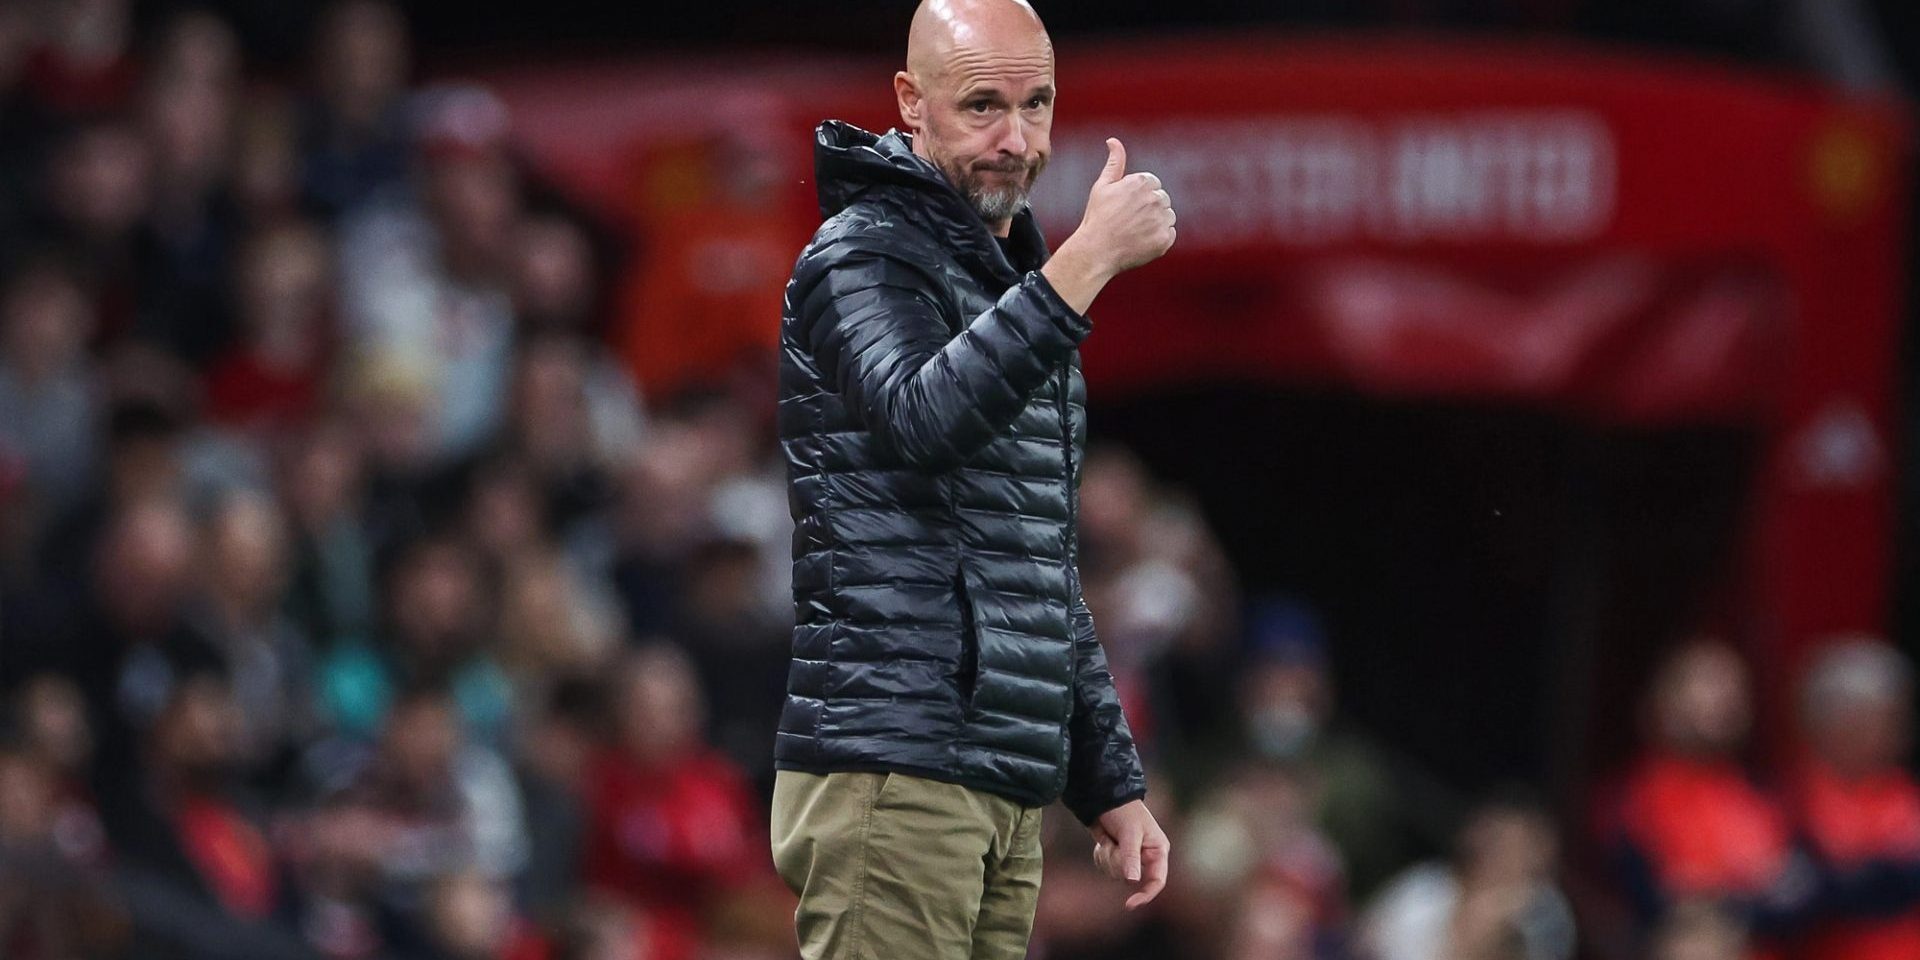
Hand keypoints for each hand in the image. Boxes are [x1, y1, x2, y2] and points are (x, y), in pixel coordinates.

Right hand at [1073, 138, 1175, 275]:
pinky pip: (1169, 234)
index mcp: (1141, 182)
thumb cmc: (1097, 217)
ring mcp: (1161, 219)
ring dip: (1156, 222)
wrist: (1096, 251)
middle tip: (1129, 221)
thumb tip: (1113, 140)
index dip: (1139, 196)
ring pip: (1168, 216)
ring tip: (1135, 231)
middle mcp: (1155, 198)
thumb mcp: (1102, 186)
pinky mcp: (1165, 239)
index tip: (1126, 207)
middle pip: (1162, 199)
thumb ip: (1114, 162)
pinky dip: (1158, 238)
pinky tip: (1141, 241)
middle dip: (1149, 208)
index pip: (1153, 184)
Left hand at [1089, 799, 1169, 909]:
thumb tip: (1133, 881)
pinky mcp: (1115, 856)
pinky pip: (1105, 868)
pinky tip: (1103, 841)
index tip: (1129, 904)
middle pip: (1130, 880)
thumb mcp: (1130, 832)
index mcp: (1157, 851)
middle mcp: (1146, 857)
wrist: (1104, 798)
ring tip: (1109, 839)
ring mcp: (1130, 858)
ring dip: (1107, 857)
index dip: (1146, 895)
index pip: (1157, 881)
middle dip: (1117, 863)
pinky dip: (1101, 856)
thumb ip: (1131, 856)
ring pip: (1115, 875)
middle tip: (1113, 844)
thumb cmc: (1124, 810)